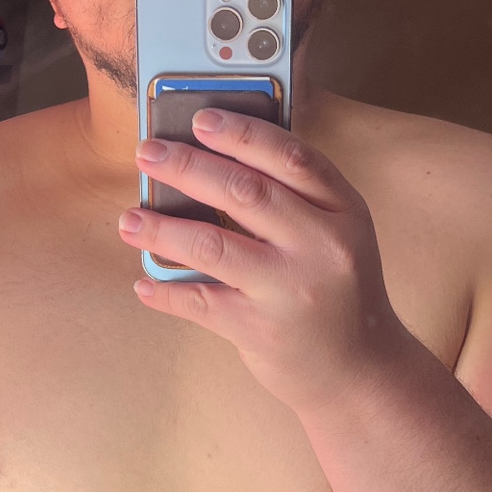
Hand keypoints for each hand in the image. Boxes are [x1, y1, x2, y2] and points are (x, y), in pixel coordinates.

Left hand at [117, 107, 404, 416]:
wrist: (361, 372)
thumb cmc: (338, 292)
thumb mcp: (337, 236)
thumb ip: (294, 199)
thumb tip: (213, 158)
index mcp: (345, 211)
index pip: (292, 157)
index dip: (242, 133)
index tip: (200, 118)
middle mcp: (323, 246)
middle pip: (245, 192)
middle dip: (188, 166)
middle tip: (148, 153)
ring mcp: (292, 290)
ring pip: (214, 245)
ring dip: (163, 228)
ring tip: (129, 219)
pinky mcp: (263, 330)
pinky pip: (200, 302)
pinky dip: (166, 291)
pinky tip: (144, 281)